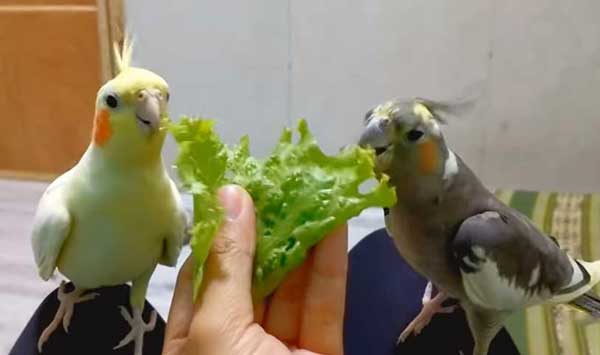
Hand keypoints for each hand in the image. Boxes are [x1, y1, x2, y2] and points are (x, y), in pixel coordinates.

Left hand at [162, 185, 347, 354]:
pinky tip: (335, 225)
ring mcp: (279, 346)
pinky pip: (325, 304)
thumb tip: (230, 196)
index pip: (202, 276)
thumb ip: (227, 263)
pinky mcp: (320, 350)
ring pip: (291, 287)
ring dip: (302, 241)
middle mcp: (234, 340)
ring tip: (311, 192)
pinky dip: (331, 265)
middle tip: (279, 185)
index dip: (219, 232)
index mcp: (194, 340)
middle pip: (250, 277)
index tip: (234, 192)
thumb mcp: (216, 325)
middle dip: (265, 231)